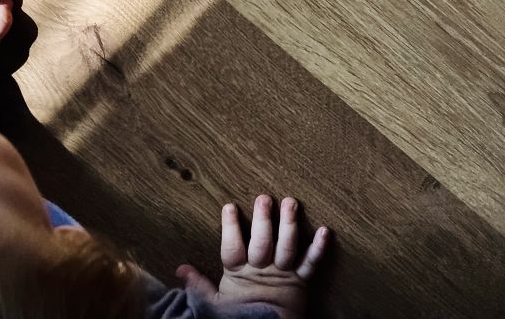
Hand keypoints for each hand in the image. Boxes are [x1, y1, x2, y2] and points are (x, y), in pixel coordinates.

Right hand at [176, 195, 327, 318]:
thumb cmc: (239, 316)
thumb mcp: (214, 303)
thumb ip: (198, 284)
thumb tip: (179, 268)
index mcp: (239, 274)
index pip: (232, 247)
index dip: (231, 228)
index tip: (230, 206)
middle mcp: (262, 270)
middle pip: (262, 243)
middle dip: (263, 221)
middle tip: (264, 198)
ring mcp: (283, 274)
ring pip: (287, 247)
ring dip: (289, 225)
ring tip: (290, 203)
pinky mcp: (301, 281)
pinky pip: (311, 263)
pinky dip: (319, 248)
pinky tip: (325, 231)